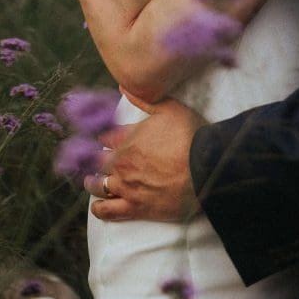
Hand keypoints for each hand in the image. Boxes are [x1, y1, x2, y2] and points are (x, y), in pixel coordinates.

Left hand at [87, 98, 202, 221]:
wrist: (206, 169)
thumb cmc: (191, 137)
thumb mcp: (170, 108)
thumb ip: (144, 98)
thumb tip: (123, 87)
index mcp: (128, 138)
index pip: (106, 137)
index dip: (104, 137)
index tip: (104, 139)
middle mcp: (122, 162)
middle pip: (98, 161)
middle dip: (96, 160)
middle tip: (96, 161)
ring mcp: (126, 186)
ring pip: (98, 185)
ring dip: (93, 183)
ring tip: (92, 182)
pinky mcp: (135, 207)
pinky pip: (108, 211)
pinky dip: (99, 209)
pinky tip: (97, 206)